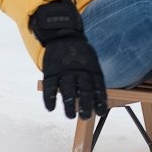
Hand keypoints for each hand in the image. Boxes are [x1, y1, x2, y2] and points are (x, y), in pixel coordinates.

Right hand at [30, 0, 108, 118]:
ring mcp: (64, 71)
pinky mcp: (51, 71)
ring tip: (70, 116)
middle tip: (87, 117)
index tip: (101, 112)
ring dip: (69, 104)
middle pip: (84, 90)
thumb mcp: (92, 61)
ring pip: (68, 90)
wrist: (63, 34)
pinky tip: (51, 108)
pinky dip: (50, 98)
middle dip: (86, 105)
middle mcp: (79, 70)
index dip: (100, 100)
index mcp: (91, 68)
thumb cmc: (80, 53)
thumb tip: (98, 97)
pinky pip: (50, 86)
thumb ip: (93, 77)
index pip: (97, 86)